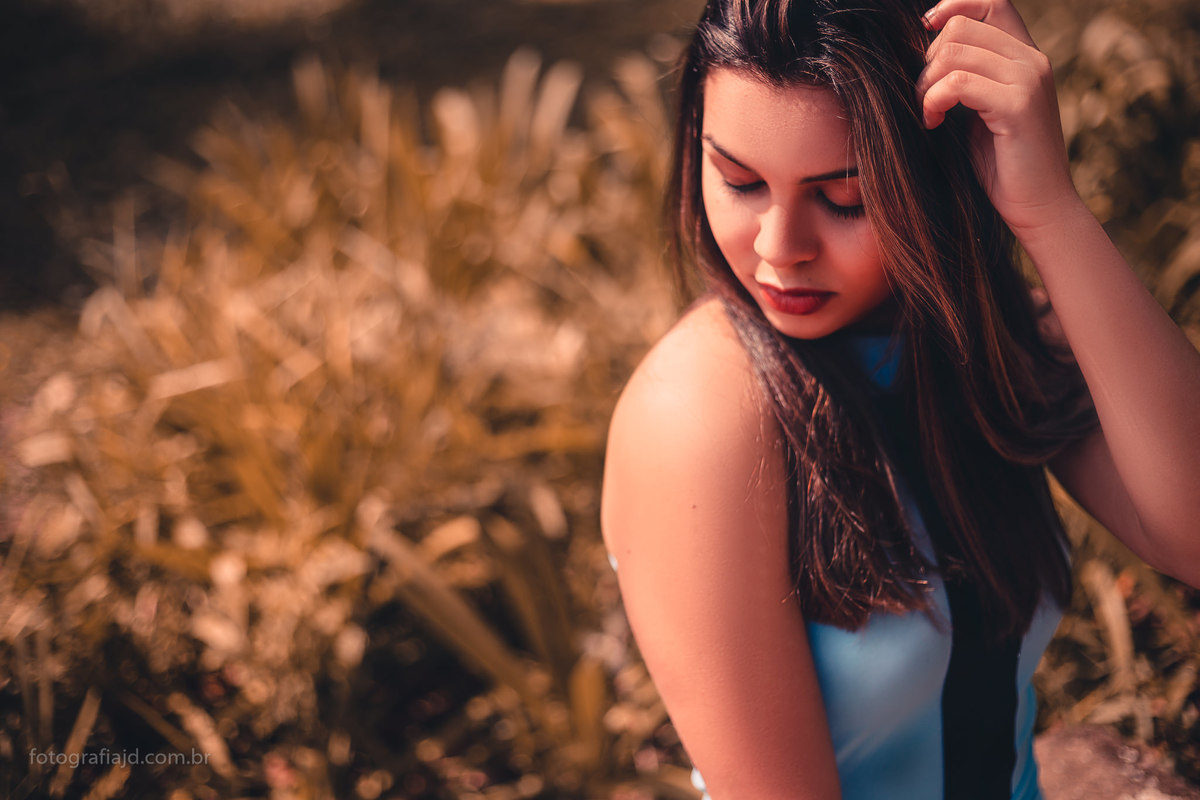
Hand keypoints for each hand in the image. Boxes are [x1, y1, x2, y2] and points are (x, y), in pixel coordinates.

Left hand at [916, 0, 1081, 236]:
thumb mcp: (979, 111)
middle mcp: (1032, 60)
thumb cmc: (1002, 166)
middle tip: (925, 100)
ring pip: (953, 51)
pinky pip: (957, 83)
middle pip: (960, 27)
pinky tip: (933, 124)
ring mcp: (1029, 79)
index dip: (953, 8)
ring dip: (926, 84)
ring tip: (928, 114)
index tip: (925, 36)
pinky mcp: (1018, 105)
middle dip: (928, 62)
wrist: (1038, 207)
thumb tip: (923, 55)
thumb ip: (965, 78)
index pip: (991, 3)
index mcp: (1026, 57)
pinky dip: (933, 101)